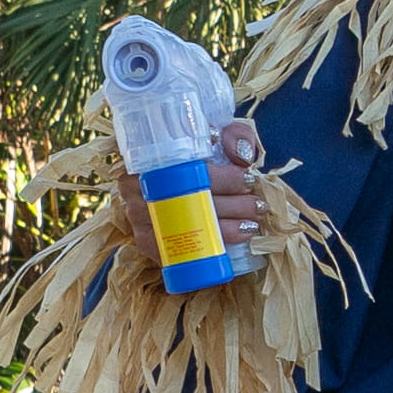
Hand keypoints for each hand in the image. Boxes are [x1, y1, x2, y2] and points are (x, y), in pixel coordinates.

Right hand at [115, 118, 264, 267]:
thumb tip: (242, 155)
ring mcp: (137, 217)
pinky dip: (203, 253)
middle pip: (188, 202)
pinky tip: (226, 248)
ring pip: (183, 230)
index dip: (223, 178)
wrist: (169, 178)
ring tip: (250, 226)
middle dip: (232, 206)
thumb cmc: (194, 157)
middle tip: (257, 206)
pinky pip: (172, 255)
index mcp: (146, 157)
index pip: (187, 170)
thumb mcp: (214, 138)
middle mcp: (135, 188)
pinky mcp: (145, 242)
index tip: (248, 180)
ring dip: (223, 232)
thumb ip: (234, 137)